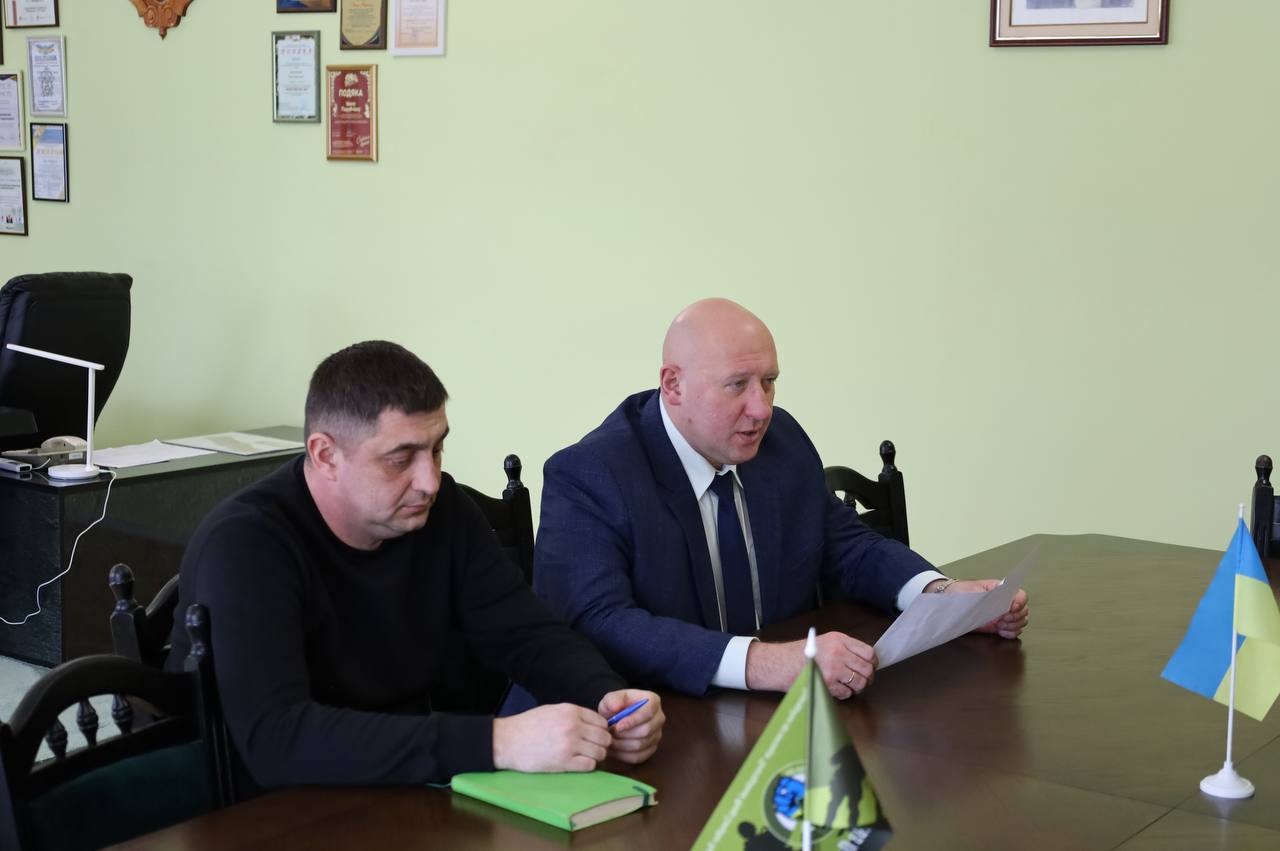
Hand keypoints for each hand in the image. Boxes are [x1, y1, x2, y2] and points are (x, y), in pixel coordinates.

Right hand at [492, 703, 610, 772]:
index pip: (601, 721)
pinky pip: (589, 765)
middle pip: (604, 738)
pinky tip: (578, 764)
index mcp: (571, 711)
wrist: (508, 741)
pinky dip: (587, 766)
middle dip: (601, 744)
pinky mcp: (563, 762)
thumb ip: (574, 715)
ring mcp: (569, 745)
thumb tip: (594, 724)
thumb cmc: (528, 725)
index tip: (595, 736)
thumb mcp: (552, 710)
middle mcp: (573, 726)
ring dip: (595, 756)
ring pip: (600, 753)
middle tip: (592, 748)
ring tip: (585, 757)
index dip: (601, 730)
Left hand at [597, 689, 663, 763]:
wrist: (616, 719)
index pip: (648, 713)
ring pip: (641, 745)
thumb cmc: (615, 707)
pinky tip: (613, 749)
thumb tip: (615, 707)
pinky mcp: (651, 749)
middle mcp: (659, 718)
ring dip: (621, 745)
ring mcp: (657, 735)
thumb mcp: (610, 699)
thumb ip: (612, 700)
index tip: (617, 726)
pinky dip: (623, 755)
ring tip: (609, 740)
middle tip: (609, 734)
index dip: (633, 721)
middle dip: (624, 734)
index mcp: (653, 701)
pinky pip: (639, 757)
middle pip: (646, 731)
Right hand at [746, 632, 875, 699]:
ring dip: (857, 687)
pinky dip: (845, 694)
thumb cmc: (799, 653)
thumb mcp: (824, 641)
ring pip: (860, 682)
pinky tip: (836, 689)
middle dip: (867, 677)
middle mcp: (838, 653)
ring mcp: (833, 669)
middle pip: (867, 669)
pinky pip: (847, 693)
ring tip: (849, 685)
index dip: (872, 662)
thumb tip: (864, 659)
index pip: (868, 652)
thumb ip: (844, 647)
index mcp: (838, 639)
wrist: (779, 663)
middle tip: (862, 679)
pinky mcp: (828, 684)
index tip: (870, 666)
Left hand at [940, 579, 1029, 638]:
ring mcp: (1004, 615)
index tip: (1011, 608)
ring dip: (1014, 625)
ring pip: (1021, 621)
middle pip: (1024, 610)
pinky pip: (1014, 631)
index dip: (1020, 602)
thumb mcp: (974, 591)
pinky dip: (1011, 633)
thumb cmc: (962, 592)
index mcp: (1002, 590)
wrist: (952, 602)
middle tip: (1002, 618)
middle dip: (1016, 616)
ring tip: (1000, 625)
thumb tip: (1000, 602)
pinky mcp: (999, 626)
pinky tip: (1002, 631)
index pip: (1021, 595)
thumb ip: (989, 596)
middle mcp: (1006, 603)